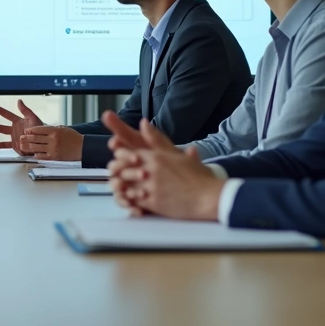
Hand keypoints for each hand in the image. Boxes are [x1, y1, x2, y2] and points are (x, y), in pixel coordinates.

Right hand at [0, 99, 42, 154]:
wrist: (44, 142)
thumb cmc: (41, 130)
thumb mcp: (33, 118)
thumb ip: (25, 110)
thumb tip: (19, 101)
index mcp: (18, 121)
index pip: (7, 115)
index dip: (0, 111)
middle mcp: (15, 129)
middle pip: (1, 127)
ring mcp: (14, 137)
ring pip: (1, 135)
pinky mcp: (15, 145)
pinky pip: (5, 145)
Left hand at [20, 125, 83, 160]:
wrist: (83, 148)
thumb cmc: (73, 138)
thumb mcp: (62, 128)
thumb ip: (51, 129)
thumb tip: (40, 129)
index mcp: (54, 131)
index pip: (38, 129)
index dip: (30, 130)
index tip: (26, 131)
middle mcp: (53, 140)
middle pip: (35, 138)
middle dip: (26, 138)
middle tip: (21, 138)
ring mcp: (53, 149)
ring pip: (36, 147)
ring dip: (27, 146)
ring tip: (22, 146)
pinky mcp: (54, 157)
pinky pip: (41, 156)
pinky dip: (36, 155)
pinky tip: (32, 154)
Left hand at [103, 113, 222, 220]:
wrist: (208, 197)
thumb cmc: (196, 176)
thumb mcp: (176, 154)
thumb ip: (156, 139)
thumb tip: (143, 122)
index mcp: (155, 157)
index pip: (124, 153)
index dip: (119, 157)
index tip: (118, 159)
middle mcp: (150, 171)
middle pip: (121, 170)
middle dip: (117, 172)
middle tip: (116, 175)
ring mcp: (150, 187)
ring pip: (125, 186)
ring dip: (121, 187)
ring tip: (121, 188)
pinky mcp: (153, 203)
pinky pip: (133, 201)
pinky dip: (129, 200)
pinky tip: (130, 200)